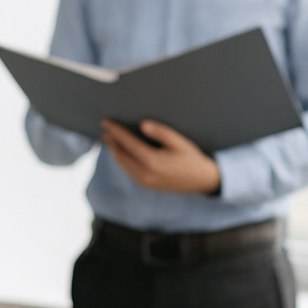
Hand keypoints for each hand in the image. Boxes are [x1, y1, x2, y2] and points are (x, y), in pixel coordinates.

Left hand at [100, 119, 221, 194]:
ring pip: (123, 165)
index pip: (127, 142)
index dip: (116, 131)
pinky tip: (122, 153)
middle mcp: (145, 174)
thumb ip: (161, 132)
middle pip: (121, 155)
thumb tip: (142, 124)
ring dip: (115, 152)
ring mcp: (145, 182)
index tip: (105, 122)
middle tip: (105, 130)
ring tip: (110, 140)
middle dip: (112, 142)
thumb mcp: (179, 142)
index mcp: (152, 161)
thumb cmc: (192, 158)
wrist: (203, 181)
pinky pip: (129, 172)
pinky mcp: (147, 186)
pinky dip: (123, 161)